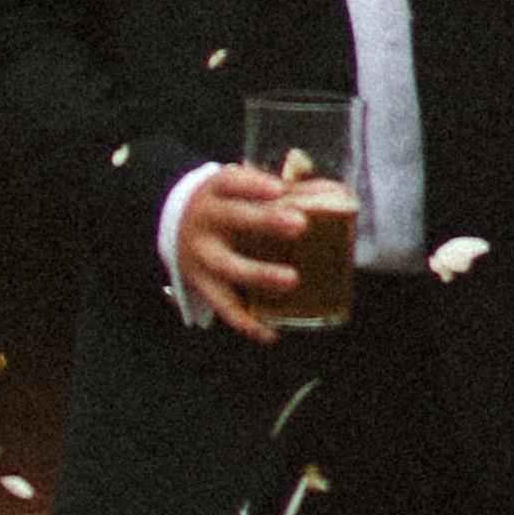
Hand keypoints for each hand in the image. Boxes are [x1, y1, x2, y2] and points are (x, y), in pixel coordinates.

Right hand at [166, 171, 312, 342]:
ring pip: (227, 265)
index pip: (232, 182)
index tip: (280, 189)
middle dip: (265, 222)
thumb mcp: (241, 190)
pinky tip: (270, 332)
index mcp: (216, 191)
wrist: (175, 228)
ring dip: (259, 273)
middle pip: (232, 218)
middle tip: (299, 224)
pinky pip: (224, 306)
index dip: (254, 184)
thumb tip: (338, 195)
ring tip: (290, 279)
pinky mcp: (202, 285)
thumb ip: (285, 191)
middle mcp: (205, 221)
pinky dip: (247, 322)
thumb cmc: (225, 206)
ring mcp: (200, 255)